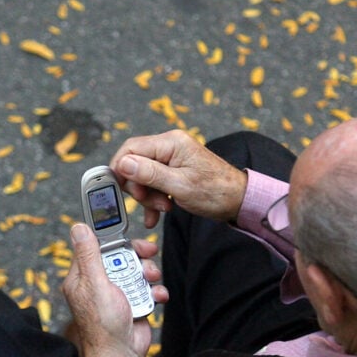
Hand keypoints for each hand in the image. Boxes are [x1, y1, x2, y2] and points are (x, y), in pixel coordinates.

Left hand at [62, 225, 167, 356]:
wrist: (122, 355)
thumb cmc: (103, 324)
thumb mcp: (95, 283)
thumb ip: (89, 255)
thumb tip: (78, 228)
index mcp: (83, 278)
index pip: (96, 248)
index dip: (113, 239)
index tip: (128, 235)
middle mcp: (99, 283)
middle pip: (121, 256)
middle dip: (137, 256)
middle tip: (149, 254)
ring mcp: (117, 293)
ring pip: (137, 270)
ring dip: (149, 273)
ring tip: (151, 280)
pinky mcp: (133, 303)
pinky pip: (147, 289)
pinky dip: (155, 291)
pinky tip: (156, 296)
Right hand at [110, 130, 248, 228]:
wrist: (238, 200)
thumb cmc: (215, 192)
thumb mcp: (179, 185)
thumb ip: (149, 174)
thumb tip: (123, 164)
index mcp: (171, 143)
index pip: (131, 148)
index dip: (120, 168)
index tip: (118, 189)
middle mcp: (170, 146)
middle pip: (135, 163)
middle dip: (139, 187)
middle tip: (150, 203)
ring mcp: (172, 158)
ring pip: (143, 176)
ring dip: (148, 196)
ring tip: (163, 208)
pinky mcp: (174, 170)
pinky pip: (154, 182)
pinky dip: (153, 198)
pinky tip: (157, 213)